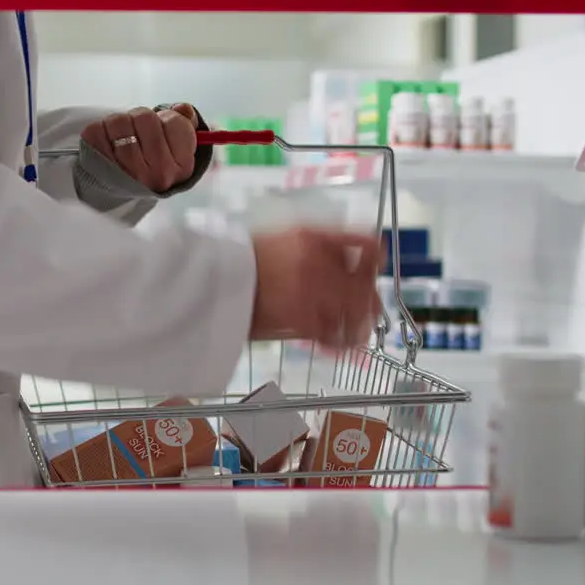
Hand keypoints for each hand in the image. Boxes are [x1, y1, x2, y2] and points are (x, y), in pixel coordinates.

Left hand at [81, 103, 198, 192]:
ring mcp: (128, 171)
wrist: (121, 198)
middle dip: (140, 119)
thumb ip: (184, 124)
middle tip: (138, 132)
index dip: (165, 118)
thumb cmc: (149, 168)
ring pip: (120, 121)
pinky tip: (107, 141)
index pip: (175, 121)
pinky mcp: (99, 165)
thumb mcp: (176, 150)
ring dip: (119, 123)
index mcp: (181, 166)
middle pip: (145, 117)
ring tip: (121, 137)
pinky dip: (99, 129)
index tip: (160, 128)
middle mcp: (157, 172)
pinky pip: (96, 129)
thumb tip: (182, 109)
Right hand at [249, 227, 383, 349]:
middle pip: (365, 283)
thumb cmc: (241, 260)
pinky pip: (334, 335)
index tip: (373, 270)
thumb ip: (312, 244)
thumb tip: (342, 258)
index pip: (365, 244)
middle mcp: (320, 262)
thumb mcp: (279, 237)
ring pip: (356, 311)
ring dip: (360, 324)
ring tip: (357, 334)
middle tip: (370, 310)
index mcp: (314, 237)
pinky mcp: (303, 319)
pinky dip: (339, 343)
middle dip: (370, 299)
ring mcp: (313, 291)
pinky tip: (336, 346)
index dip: (374, 259)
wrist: (211, 279)